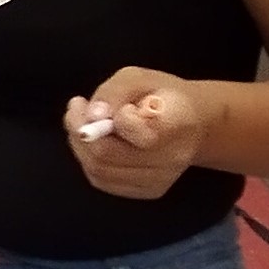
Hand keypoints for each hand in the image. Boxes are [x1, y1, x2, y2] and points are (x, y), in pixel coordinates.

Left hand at [65, 69, 214, 198]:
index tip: (117, 106)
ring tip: (84, 120)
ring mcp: (160, 179)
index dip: (118, 120)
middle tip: (77, 106)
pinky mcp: (147, 191)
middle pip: (107, 154)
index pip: (143, 135)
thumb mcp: (138, 77)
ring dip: (80, 143)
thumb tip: (93, 115)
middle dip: (80, 128)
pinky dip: (87, 158)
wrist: (191, 124)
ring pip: (98, 169)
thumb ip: (115, 92)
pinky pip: (101, 180)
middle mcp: (173, 157)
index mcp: (179, 122)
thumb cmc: (160, 96)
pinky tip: (94, 140)